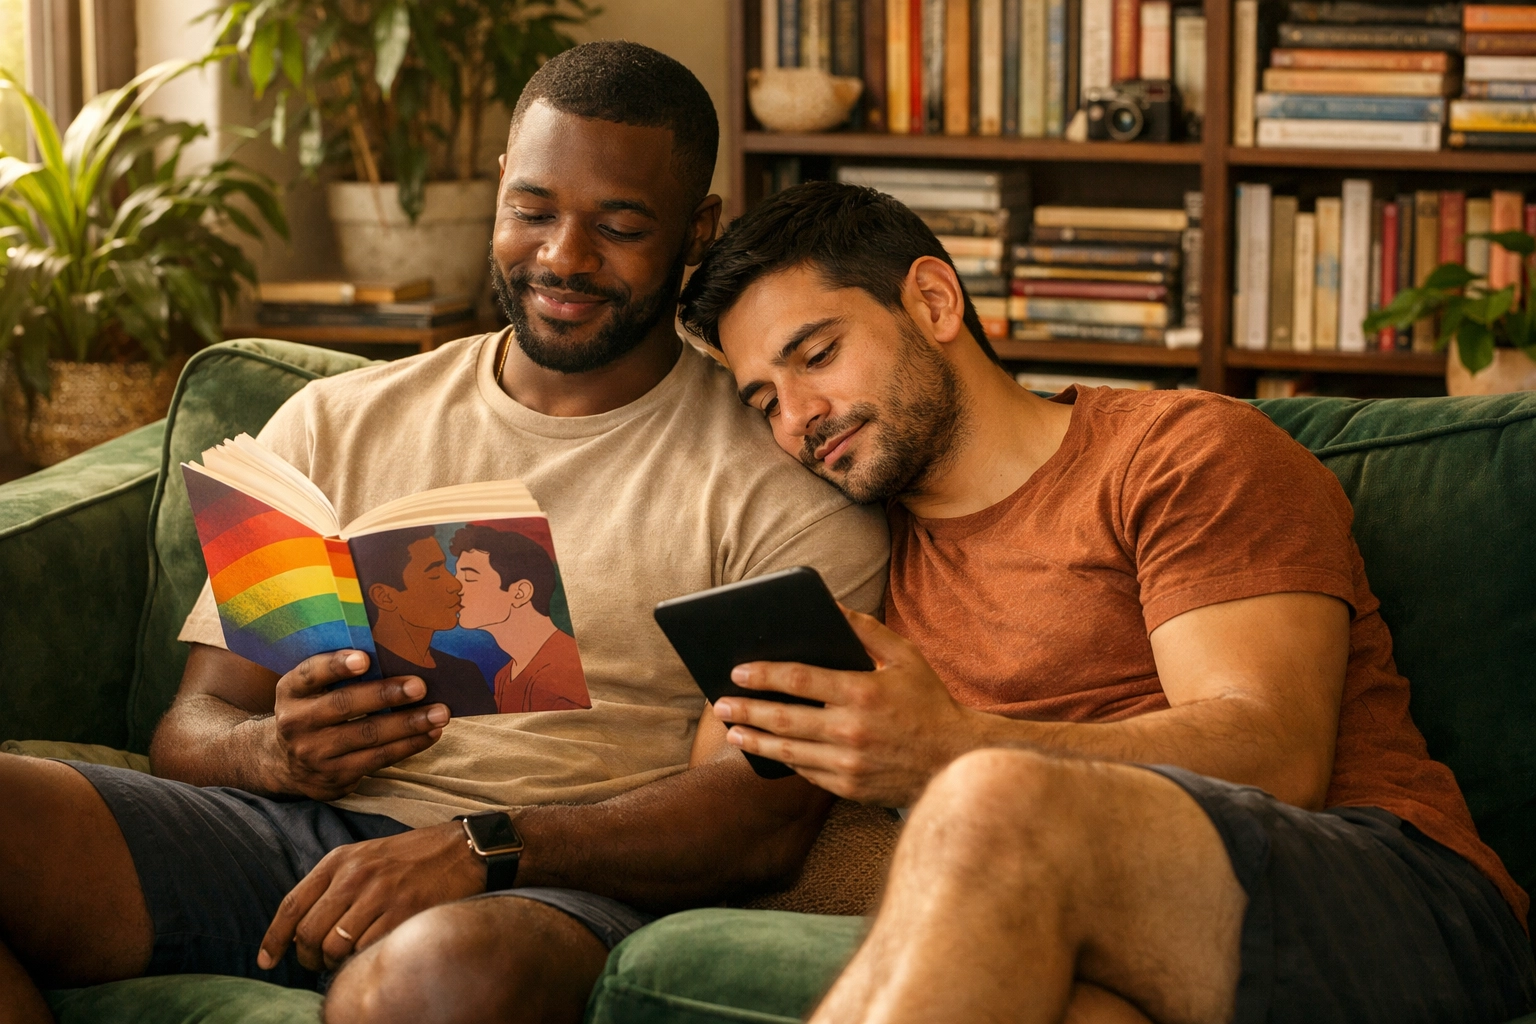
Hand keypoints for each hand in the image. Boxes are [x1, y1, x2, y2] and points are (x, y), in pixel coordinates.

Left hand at [257, 821, 486, 972]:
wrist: (463, 849)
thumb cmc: (412, 857)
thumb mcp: (365, 856)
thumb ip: (333, 885)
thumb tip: (303, 929)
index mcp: (340, 860)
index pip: (291, 905)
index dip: (273, 939)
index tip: (267, 961)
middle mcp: (354, 876)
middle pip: (308, 932)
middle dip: (308, 957)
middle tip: (319, 963)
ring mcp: (378, 894)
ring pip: (334, 947)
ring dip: (335, 963)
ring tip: (346, 960)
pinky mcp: (402, 911)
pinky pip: (366, 950)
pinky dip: (363, 960)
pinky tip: (371, 953)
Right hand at [267, 650, 449, 799]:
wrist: (287, 765)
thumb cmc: (314, 711)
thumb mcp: (311, 690)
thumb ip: (338, 673)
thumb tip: (395, 653)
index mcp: (291, 691)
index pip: (310, 673)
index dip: (336, 666)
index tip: (364, 659)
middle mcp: (297, 722)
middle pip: (344, 705)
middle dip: (386, 695)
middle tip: (420, 686)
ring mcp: (315, 752)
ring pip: (367, 735)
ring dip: (408, 724)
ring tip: (440, 713)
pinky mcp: (335, 775)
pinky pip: (378, 759)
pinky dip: (409, 745)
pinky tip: (431, 733)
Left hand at [714, 608, 984, 806]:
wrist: (955, 758)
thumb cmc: (928, 701)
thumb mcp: (905, 656)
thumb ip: (866, 630)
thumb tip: (830, 605)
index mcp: (863, 692)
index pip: (799, 680)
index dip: (763, 675)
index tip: (737, 671)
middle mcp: (852, 730)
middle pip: (783, 719)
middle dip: (746, 709)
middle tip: (719, 703)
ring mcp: (849, 763)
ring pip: (787, 751)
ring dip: (754, 740)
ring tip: (731, 729)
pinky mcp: (849, 787)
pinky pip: (805, 772)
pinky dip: (782, 760)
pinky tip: (766, 750)